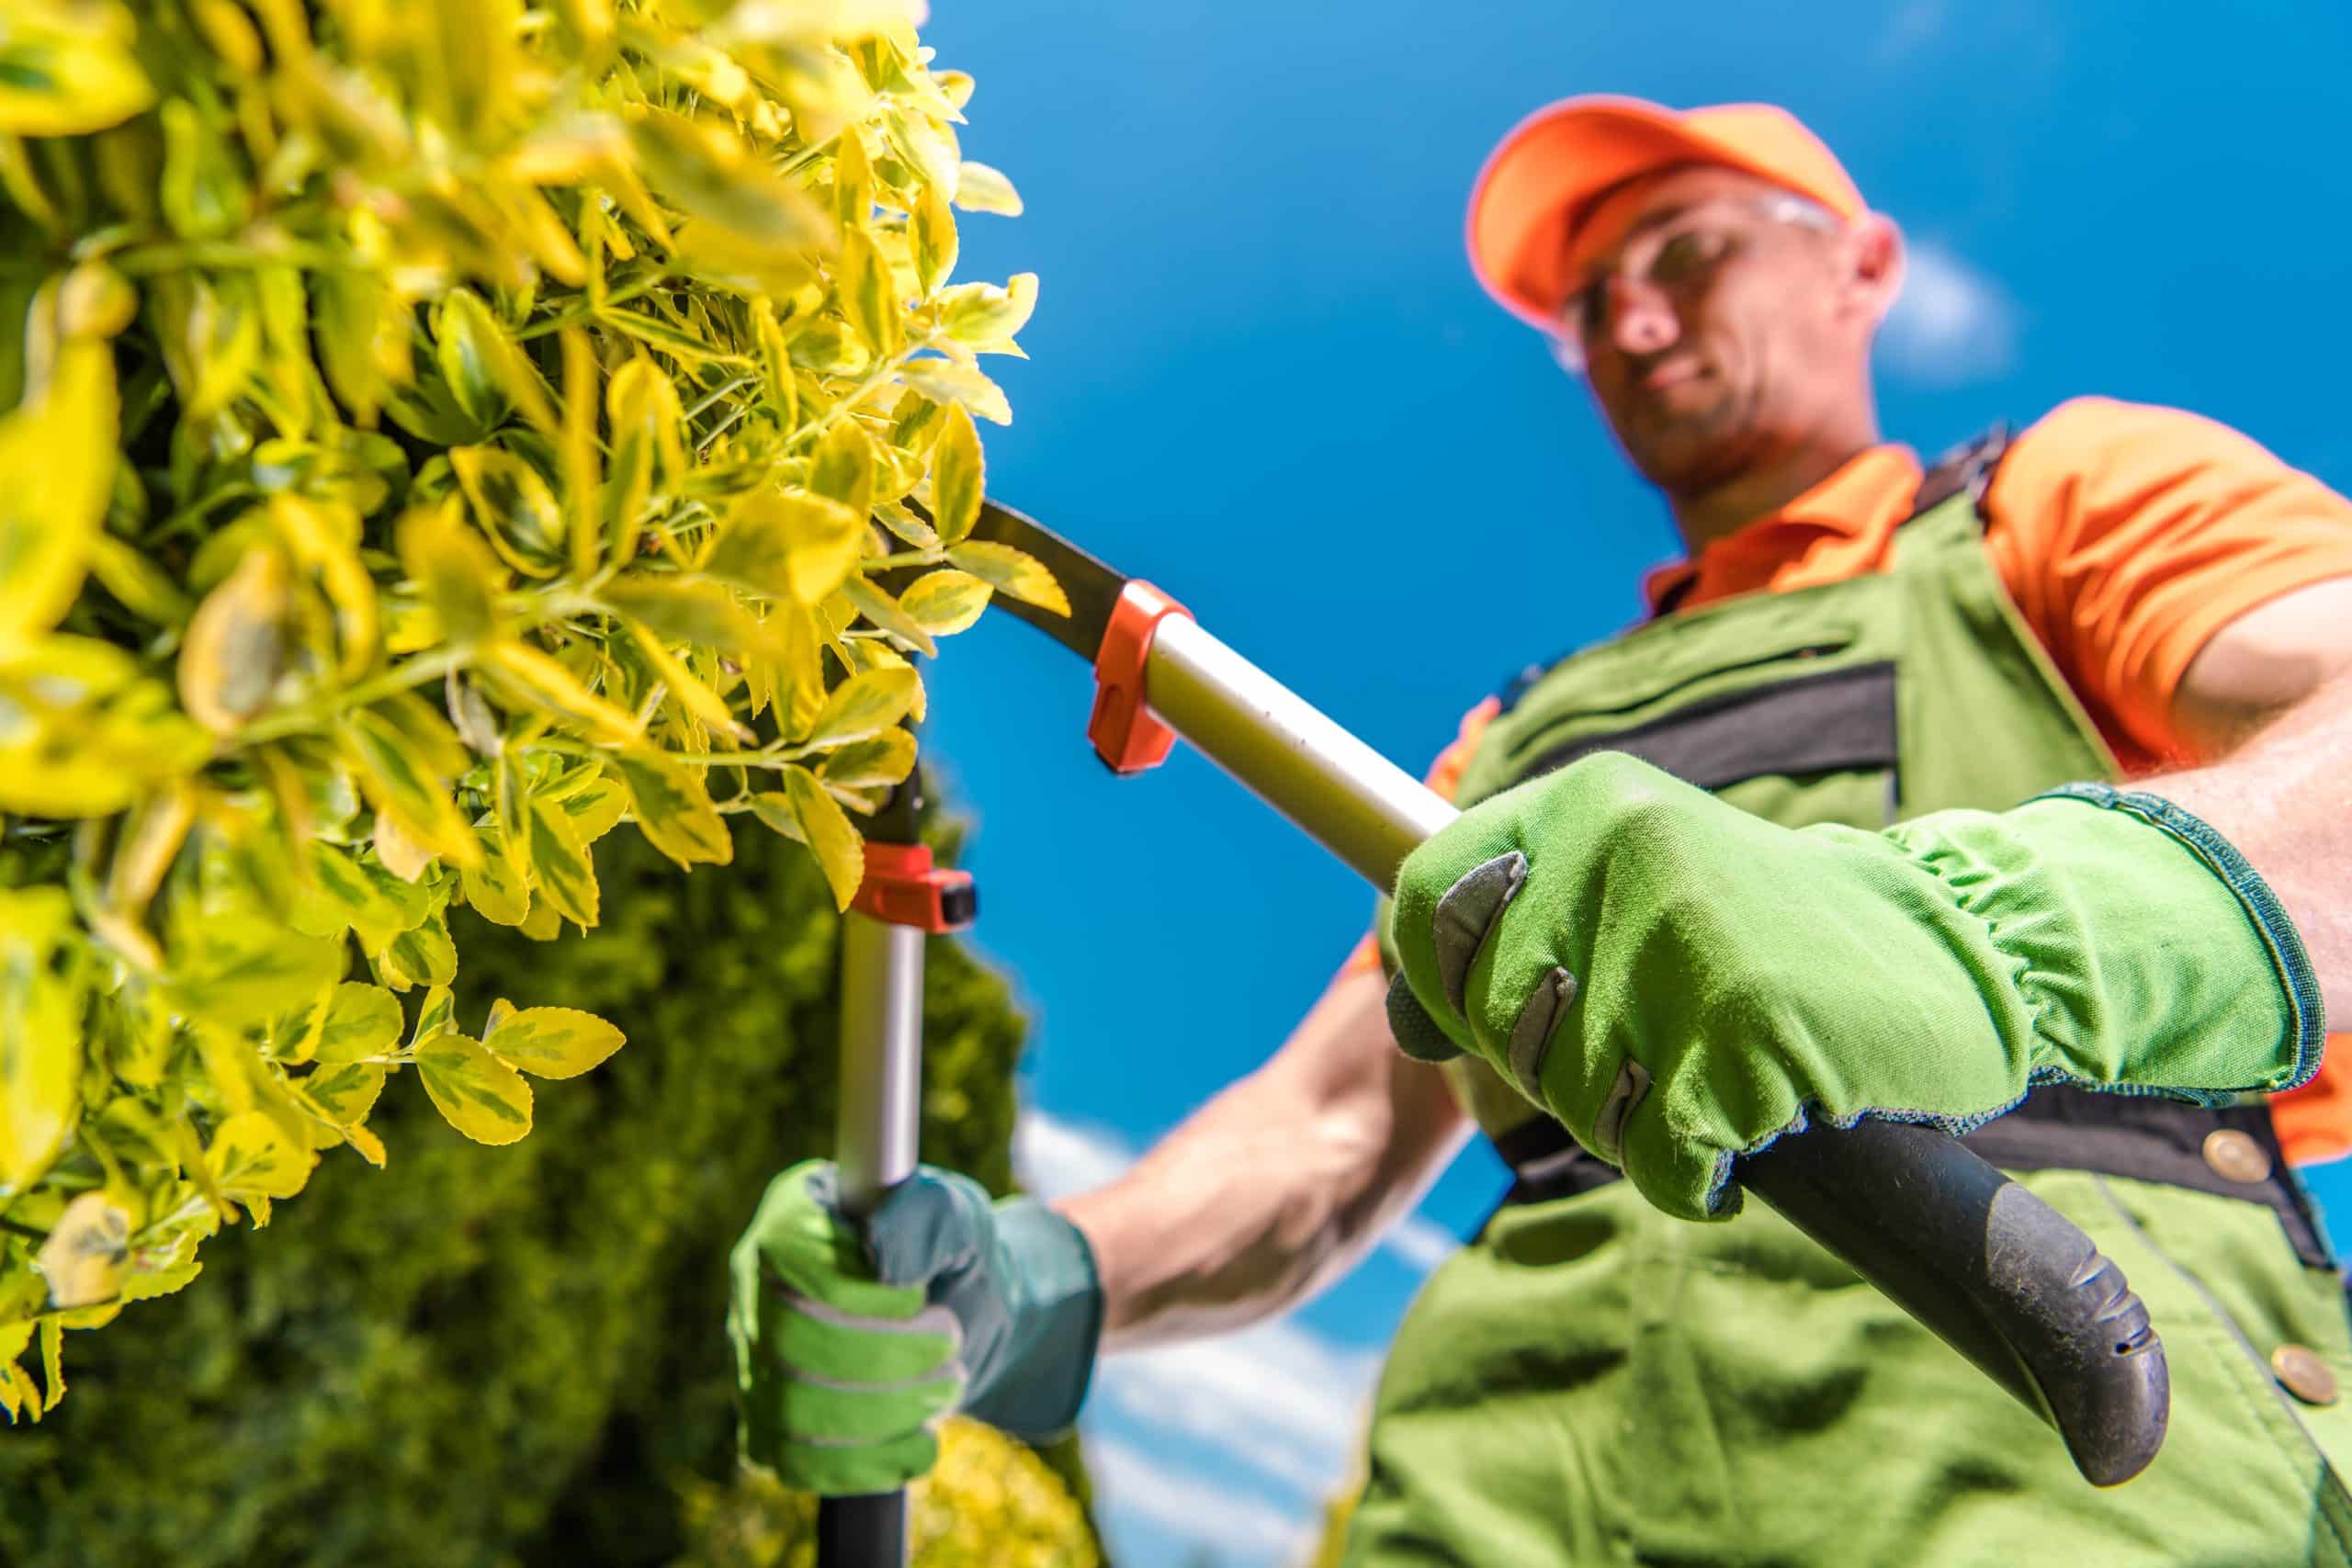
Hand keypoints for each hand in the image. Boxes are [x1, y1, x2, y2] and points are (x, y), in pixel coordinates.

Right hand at [727, 1160, 1101, 1494]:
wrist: (967, 1323)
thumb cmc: (955, 1257)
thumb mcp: (960, 1218)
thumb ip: (924, 1217)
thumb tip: (878, 1248)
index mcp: (793, 1213)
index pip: (785, 1251)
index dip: (853, 1288)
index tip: (919, 1297)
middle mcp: (755, 1284)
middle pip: (787, 1339)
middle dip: (887, 1355)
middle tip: (951, 1343)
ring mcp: (752, 1358)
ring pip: (789, 1409)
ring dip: (886, 1411)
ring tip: (945, 1386)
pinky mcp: (766, 1425)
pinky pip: (794, 1463)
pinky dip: (869, 1462)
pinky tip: (920, 1443)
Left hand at [1383, 754, 2320, 1222]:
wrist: (1963, 947)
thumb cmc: (1769, 931)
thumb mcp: (1634, 880)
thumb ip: (1516, 922)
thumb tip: (1396, 1012)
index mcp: (1584, 802)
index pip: (1426, 901)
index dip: (1440, 983)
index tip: (1496, 1018)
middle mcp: (1619, 853)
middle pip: (1493, 1019)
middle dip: (1556, 1065)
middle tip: (1652, 1048)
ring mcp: (1682, 945)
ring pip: (1572, 1096)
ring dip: (1636, 1120)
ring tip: (1711, 1074)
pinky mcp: (1744, 1039)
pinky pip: (1657, 1156)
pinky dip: (1692, 1174)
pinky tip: (1742, 1134)